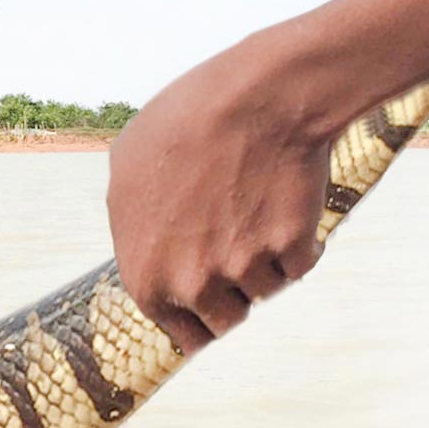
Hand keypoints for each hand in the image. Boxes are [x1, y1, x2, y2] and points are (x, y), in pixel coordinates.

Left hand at [106, 42, 330, 354]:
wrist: (254, 96)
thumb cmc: (184, 122)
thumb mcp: (128, 167)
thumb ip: (132, 222)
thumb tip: (144, 243)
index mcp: (146, 275)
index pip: (178, 331)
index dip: (195, 315)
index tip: (208, 303)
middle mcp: (192, 284)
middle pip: (225, 319)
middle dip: (234, 292)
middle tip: (237, 251)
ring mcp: (244, 269)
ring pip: (265, 290)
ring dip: (267, 263)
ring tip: (257, 212)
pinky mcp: (292, 250)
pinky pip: (300, 265)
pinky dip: (301, 243)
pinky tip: (286, 203)